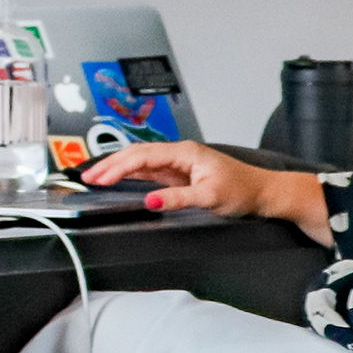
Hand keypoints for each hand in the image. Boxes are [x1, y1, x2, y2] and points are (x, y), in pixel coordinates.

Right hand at [81, 141, 332, 243]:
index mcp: (184, 152)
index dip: (117, 167)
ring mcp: (179, 162)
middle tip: (88, 178)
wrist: (264, 193)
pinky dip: (130, 173)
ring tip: (96, 178)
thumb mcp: (209, 197)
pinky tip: (119, 178)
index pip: (142, 156)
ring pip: (140, 161)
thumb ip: (177, 198)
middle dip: (110, 165)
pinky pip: (149, 170)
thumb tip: (149, 201)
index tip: (98, 179)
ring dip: (117, 168)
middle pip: (136, 154)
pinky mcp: (180, 173)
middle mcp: (179, 153)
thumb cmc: (243, 191)